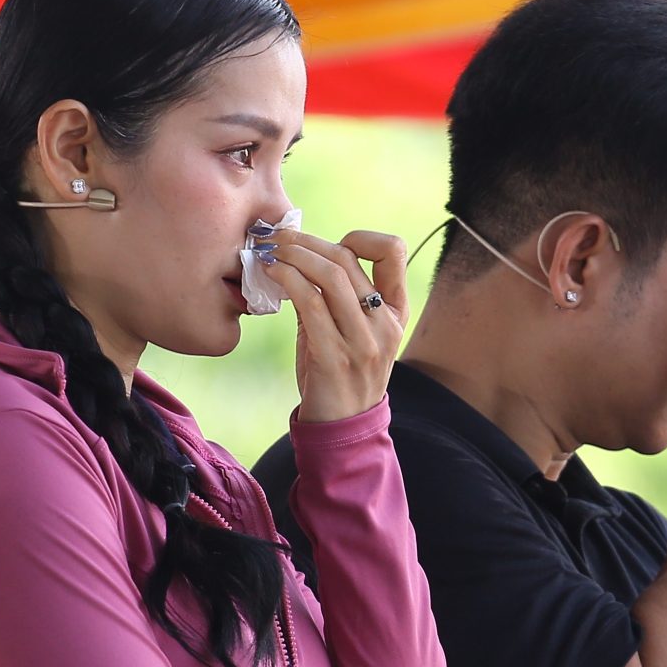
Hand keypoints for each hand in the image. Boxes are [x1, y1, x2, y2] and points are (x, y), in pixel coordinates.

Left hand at [262, 228, 407, 423]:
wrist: (342, 429)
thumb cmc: (341, 375)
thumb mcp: (351, 331)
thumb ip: (336, 296)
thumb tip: (301, 255)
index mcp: (397, 312)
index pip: (394, 252)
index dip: (361, 237)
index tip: (331, 242)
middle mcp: (385, 324)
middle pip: (348, 259)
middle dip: (306, 241)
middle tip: (277, 238)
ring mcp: (363, 343)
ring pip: (330, 276)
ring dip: (293, 255)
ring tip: (270, 253)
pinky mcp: (334, 357)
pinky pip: (311, 303)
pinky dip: (287, 280)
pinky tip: (271, 275)